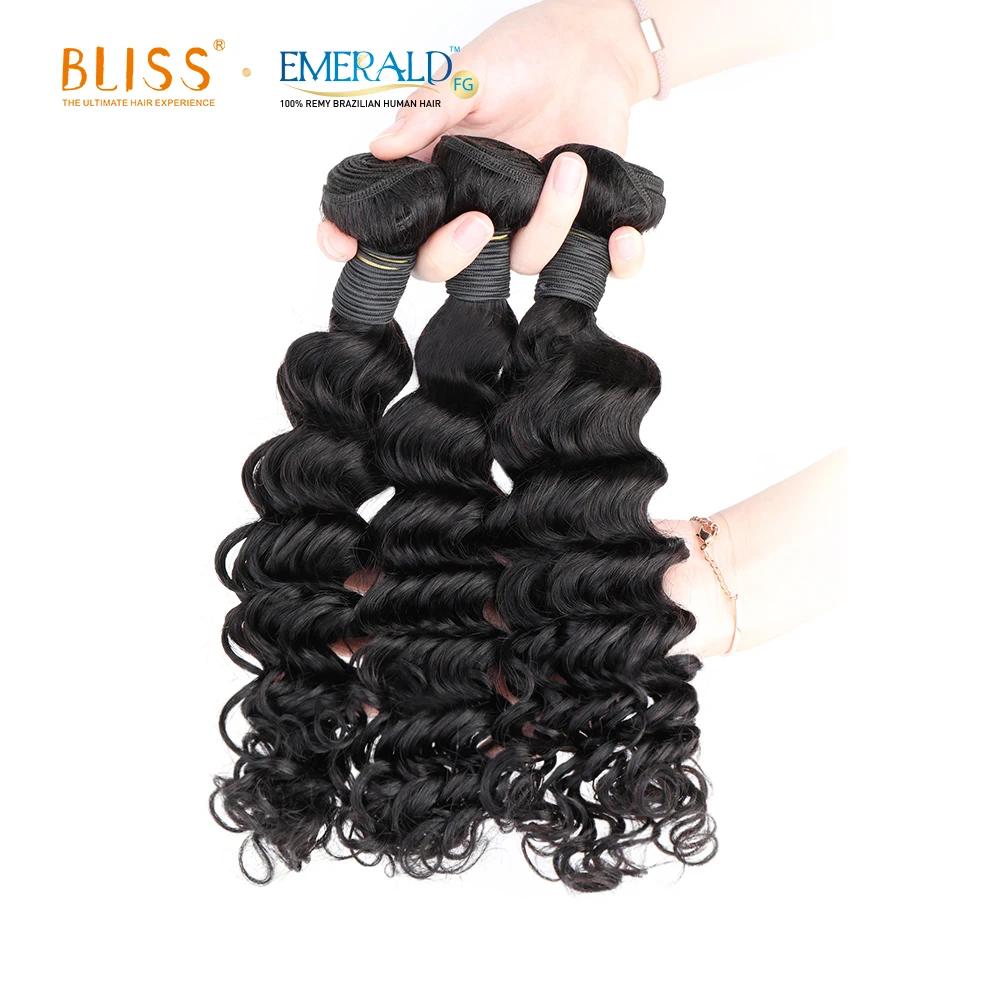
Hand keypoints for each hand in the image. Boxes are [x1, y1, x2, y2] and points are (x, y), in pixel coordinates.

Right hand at [318, 0, 657, 281]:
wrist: (591, 46)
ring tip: (569, 165)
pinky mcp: (579, 224)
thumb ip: (426, 111)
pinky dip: (618, 261)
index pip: (387, 225)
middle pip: (444, 267)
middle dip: (454, 254)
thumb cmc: (523, 54)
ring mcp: (526, 222)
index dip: (358, 243)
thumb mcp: (469, 74)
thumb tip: (380, 148)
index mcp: (437, 178)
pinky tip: (625, 239)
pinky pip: (596, 262)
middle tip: (479, 219)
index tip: (340, 245)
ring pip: (523, 261)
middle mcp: (475, 209)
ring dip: (549, 223)